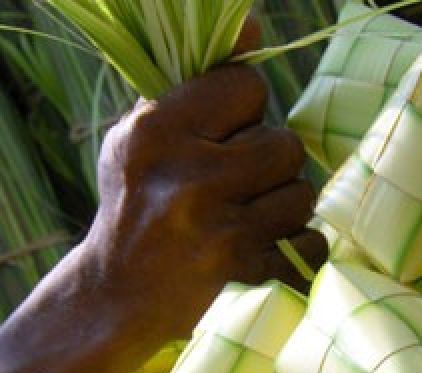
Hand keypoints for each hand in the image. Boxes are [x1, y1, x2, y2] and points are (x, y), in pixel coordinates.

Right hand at [85, 65, 325, 339]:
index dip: (245, 111)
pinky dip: (294, 248)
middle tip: (236, 185)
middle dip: (268, 164)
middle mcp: (186, 176)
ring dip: (282, 206)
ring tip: (246, 217)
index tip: (223, 136)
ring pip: (301, 193)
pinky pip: (308, 243)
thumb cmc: (134, 205)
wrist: (113, 296)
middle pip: (284, 143)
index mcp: (156, 131)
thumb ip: (198, 85)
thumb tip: (253, 24)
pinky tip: (262, 248)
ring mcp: (216, 227)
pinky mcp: (240, 270)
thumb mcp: (144, 136)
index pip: (249, 86)